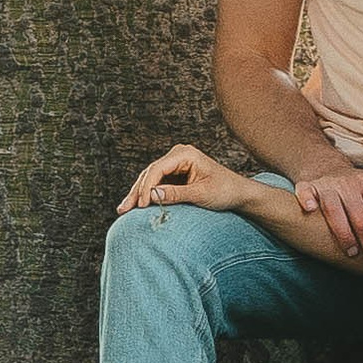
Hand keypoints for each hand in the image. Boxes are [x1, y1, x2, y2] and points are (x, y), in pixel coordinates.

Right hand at [118, 144, 252, 216]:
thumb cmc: (224, 191)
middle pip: (150, 172)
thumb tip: (151, 195)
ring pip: (150, 178)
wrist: (238, 193)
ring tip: (123, 209)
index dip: (146, 187)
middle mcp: (177, 154)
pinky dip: (146, 195)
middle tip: (123, 209)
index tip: (141, 205)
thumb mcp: (201, 194)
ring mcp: (175, 163)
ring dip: (138, 194)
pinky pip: (156, 183)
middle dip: (137, 191)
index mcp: (185, 154)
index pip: (157, 168)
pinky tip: (136, 206)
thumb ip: (176, 194)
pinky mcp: (174, 174)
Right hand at [289, 160, 362, 269]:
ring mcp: (329, 184)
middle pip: (362, 218)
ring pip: (335, 210)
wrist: (326, 166)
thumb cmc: (358, 187)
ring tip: (351, 253)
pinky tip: (310, 209)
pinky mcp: (309, 185)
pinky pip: (306, 192)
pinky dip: (307, 200)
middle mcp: (351, 183)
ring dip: (344, 235)